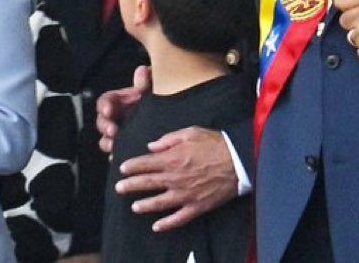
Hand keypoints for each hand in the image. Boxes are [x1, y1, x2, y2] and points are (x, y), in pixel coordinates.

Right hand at [96, 65, 150, 153]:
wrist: (168, 116)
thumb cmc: (156, 99)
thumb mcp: (152, 89)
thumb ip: (146, 81)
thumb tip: (142, 71)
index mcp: (119, 101)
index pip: (105, 101)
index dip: (104, 106)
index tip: (108, 110)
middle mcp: (116, 117)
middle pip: (102, 121)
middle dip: (105, 126)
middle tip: (113, 131)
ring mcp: (119, 132)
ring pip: (105, 139)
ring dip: (107, 142)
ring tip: (114, 145)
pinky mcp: (125, 145)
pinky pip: (116, 152)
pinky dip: (115, 155)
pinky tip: (118, 157)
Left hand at [113, 126, 238, 231]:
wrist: (239, 161)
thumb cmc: (216, 143)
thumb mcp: (192, 132)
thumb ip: (169, 139)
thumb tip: (151, 147)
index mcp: (172, 158)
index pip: (145, 163)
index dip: (132, 166)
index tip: (122, 168)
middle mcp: (175, 178)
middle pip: (147, 183)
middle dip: (131, 185)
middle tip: (119, 188)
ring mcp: (184, 194)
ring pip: (159, 203)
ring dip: (144, 205)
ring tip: (134, 207)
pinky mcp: (196, 206)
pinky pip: (178, 218)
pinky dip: (167, 224)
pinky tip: (157, 227)